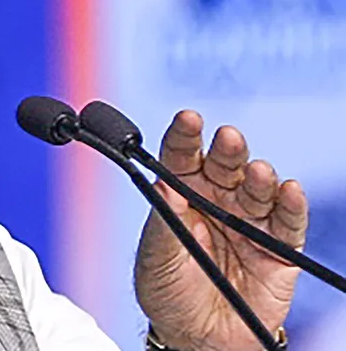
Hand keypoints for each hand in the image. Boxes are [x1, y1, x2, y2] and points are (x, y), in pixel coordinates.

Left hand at [134, 111, 307, 350]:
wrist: (197, 338)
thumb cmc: (168, 292)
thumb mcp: (156, 258)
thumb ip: (162, 223)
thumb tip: (163, 185)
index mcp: (182, 194)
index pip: (183, 157)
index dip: (185, 136)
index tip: (188, 118)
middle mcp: (218, 200)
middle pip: (224, 165)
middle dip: (226, 149)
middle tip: (227, 137)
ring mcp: (249, 221)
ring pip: (258, 188)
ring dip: (259, 176)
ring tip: (256, 171)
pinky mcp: (277, 247)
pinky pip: (288, 221)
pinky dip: (291, 204)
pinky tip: (289, 190)